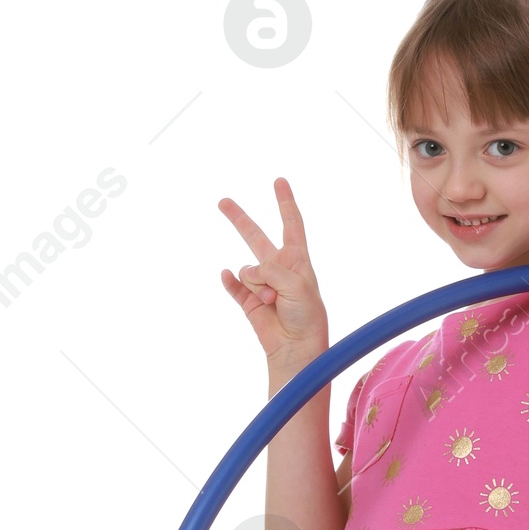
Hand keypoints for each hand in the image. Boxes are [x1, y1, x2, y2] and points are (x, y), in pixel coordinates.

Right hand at [219, 181, 328, 376]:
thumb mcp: (296, 284)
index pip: (291, 224)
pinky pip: (234, 285)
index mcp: (297, 261)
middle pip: (255, 237)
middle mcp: (278, 269)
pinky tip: (225, 276)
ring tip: (272, 302)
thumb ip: (270, 269)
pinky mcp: (248, 301)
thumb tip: (244, 271)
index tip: (279, 181)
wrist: (297, 348)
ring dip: (257, 285)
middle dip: (239, 219)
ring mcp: (261, 284)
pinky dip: (230, 282)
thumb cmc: (306, 316)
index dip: (285, 202)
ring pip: (247, 270)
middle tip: (222, 202)